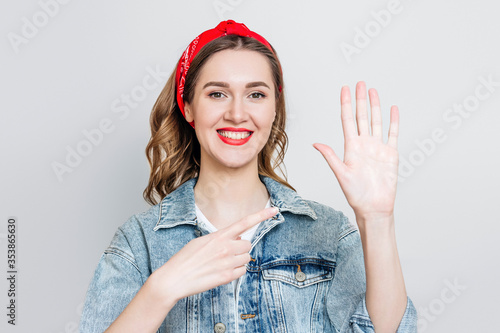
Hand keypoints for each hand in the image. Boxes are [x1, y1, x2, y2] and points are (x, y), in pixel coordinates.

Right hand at [151, 207, 277, 302]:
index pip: (245, 222)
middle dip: (241, 248)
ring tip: (221, 263)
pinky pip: (242, 271)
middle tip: (226, 252)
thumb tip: (238, 239)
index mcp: (219, 236)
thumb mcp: (202, 241)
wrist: (175, 279)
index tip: (275, 210)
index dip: (262, 215)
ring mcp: (227, 263)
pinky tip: (222, 271)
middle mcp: (226, 248)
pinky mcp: (227, 277)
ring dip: (239, 259)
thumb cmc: (186, 259)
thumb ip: (221, 238)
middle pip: (248, 245)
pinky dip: (236, 271)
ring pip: (247, 258)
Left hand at [313, 82, 398, 219]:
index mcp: (351, 147)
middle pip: (361, 116)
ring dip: (375, 106)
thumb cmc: (356, 195)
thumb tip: (316, 144)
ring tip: (373, 91)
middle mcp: (364, 144)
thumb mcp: (341, 174)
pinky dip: (393, 121)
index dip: (346, 104)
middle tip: (359, 83)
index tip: (344, 89)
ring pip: (376, 121)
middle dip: (360, 100)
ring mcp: (378, 148)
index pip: (348, 120)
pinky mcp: (391, 154)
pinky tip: (392, 109)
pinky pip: (393, 134)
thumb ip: (331, 157)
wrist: (374, 207)